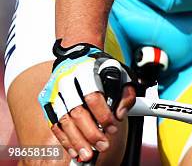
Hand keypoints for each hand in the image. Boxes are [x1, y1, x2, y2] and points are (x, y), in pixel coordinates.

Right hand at [38, 40, 135, 162]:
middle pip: (76, 111)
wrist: (77, 55)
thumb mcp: (120, 72)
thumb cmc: (99, 67)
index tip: (113, 128)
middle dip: (91, 133)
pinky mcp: (46, 101)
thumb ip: (126, 93)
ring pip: (63, 120)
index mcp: (85, 70)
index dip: (103, 115)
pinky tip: (74, 149)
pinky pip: (54, 124)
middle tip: (103, 146)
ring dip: (76, 141)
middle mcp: (66, 79)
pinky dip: (64, 139)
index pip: (93, 96)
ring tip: (88, 154)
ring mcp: (54, 90)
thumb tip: (120, 115)